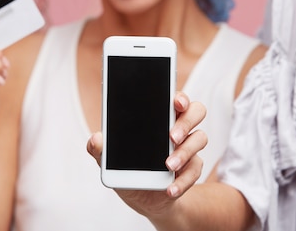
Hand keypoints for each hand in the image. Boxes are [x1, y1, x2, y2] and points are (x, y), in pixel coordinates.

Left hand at [87, 91, 206, 218]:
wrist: (145, 198)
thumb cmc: (129, 170)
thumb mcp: (110, 161)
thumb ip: (101, 149)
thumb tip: (95, 139)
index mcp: (159, 116)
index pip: (175, 98)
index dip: (179, 97)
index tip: (175, 102)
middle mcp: (177, 127)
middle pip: (196, 111)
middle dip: (186, 122)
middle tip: (172, 137)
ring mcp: (188, 147)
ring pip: (200, 138)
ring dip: (185, 152)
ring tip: (168, 165)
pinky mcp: (192, 168)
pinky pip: (196, 169)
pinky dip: (183, 180)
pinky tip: (169, 188)